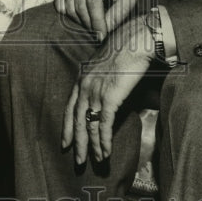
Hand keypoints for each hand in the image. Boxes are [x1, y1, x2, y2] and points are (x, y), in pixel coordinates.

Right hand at [53, 0, 138, 42]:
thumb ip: (121, 11)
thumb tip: (106, 28)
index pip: (93, 2)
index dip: (97, 21)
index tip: (102, 35)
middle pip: (80, 6)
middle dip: (90, 24)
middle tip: (98, 31)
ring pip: (70, 8)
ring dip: (81, 21)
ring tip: (92, 22)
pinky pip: (60, 6)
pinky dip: (69, 15)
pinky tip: (81, 15)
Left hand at [62, 16, 154, 163]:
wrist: (135, 40)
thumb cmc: (124, 49)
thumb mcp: (105, 65)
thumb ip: (99, 80)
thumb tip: (104, 96)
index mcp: (82, 78)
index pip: (70, 108)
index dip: (67, 127)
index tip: (66, 143)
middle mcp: (85, 85)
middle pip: (77, 121)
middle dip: (78, 143)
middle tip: (78, 161)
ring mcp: (96, 91)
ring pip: (90, 126)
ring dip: (94, 146)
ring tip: (97, 160)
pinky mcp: (109, 97)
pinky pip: (104, 124)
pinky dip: (104, 141)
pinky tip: (105, 151)